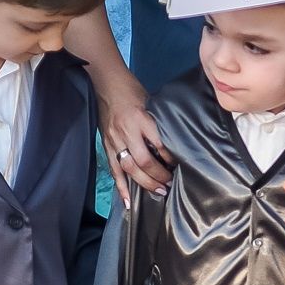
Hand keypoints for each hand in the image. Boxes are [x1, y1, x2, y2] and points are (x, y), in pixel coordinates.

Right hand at [100, 86, 172, 205]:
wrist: (106, 83)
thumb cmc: (131, 90)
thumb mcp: (151, 102)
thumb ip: (158, 123)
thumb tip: (173, 142)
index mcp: (141, 118)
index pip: (159, 143)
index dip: (170, 157)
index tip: (179, 164)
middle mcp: (127, 131)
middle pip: (144, 160)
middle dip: (159, 175)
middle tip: (170, 183)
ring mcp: (114, 140)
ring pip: (129, 168)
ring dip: (144, 183)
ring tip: (158, 191)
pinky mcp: (107, 145)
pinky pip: (114, 170)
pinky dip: (121, 187)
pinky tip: (128, 202)